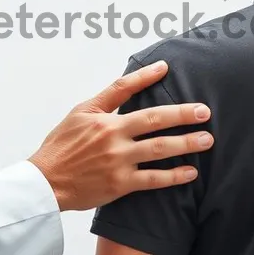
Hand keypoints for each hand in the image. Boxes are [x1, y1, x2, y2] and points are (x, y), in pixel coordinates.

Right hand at [28, 60, 213, 210]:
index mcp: (104, 119)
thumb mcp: (81, 112)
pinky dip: (174, 176)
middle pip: (155, 121)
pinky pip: (153, 180)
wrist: (46, 182)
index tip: (168, 69)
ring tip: (207, 140)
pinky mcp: (121, 185)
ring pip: (159, 150)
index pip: (128, 90)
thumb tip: (134, 78)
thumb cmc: (62, 145)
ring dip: (186, 144)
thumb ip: (108, 96)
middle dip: (183, 115)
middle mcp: (114, 138)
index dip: (148, 77)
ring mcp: (119, 162)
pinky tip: (190, 172)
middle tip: (205, 112)